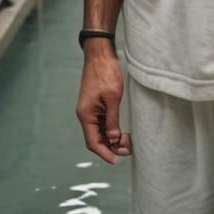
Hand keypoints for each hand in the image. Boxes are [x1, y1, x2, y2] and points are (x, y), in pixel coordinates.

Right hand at [76, 44, 131, 163]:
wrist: (100, 53)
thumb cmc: (105, 73)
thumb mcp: (112, 98)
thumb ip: (112, 120)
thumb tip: (113, 139)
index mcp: (86, 115)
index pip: (93, 142)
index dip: (105, 153)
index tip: (117, 160)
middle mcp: (86, 114)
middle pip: (96, 138)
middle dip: (110, 147)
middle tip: (127, 149)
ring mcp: (91, 109)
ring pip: (100, 131)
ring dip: (111, 139)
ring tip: (127, 142)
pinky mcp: (96, 104)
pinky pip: (102, 122)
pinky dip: (110, 129)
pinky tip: (121, 132)